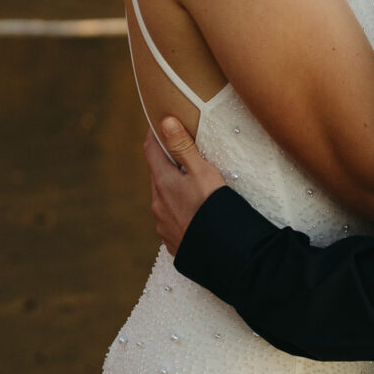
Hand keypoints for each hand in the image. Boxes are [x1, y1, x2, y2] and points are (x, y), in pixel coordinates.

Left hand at [143, 116, 226, 255]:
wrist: (222, 251)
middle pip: (158, 174)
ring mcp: (162, 224)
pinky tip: (196, 213)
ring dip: (175, 189)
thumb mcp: (202, 171)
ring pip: (165, 198)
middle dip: (168, 163)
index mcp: (162, 182)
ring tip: (195, 187)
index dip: (154, 134)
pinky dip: (180, 210)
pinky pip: (172, 218)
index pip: (151, 150)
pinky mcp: (171, 240)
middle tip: (184, 154)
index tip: (160, 122)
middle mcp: (157, 203)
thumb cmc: (213, 207)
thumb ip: (183, 147)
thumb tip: (166, 122)